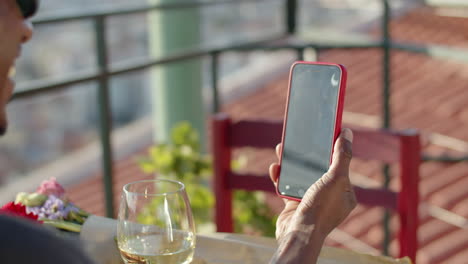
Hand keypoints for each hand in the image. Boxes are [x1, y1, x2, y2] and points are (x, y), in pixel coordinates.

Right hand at [269, 129, 355, 262]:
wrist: (299, 234)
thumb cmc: (321, 208)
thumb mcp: (335, 178)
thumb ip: (342, 156)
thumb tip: (348, 133)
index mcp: (345, 192)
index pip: (340, 165)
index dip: (331, 149)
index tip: (323, 134)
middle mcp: (329, 196)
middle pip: (318, 168)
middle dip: (307, 154)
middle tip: (299, 139)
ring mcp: (311, 200)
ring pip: (301, 175)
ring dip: (291, 163)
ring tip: (282, 149)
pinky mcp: (295, 204)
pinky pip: (287, 185)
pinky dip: (281, 176)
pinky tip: (275, 167)